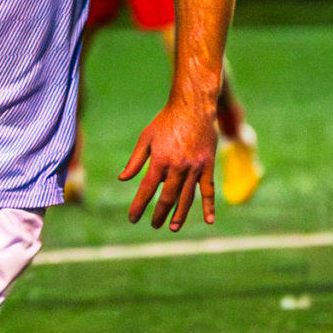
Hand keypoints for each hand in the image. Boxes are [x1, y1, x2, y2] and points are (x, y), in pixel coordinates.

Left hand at [118, 98, 216, 230]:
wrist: (193, 106)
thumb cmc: (166, 120)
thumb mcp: (145, 138)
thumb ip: (135, 160)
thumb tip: (122, 179)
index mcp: (159, 160)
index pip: (147, 189)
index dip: (139, 205)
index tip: (133, 218)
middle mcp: (177, 166)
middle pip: (167, 197)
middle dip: (159, 214)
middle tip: (154, 225)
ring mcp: (194, 167)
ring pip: (187, 197)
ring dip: (180, 214)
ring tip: (173, 227)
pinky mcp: (207, 165)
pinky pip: (208, 189)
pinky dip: (209, 206)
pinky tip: (208, 220)